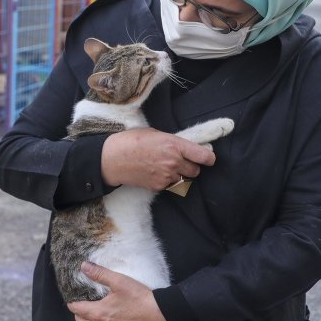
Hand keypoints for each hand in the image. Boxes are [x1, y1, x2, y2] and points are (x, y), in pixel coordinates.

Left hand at [67, 262, 172, 320]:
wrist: (160, 315)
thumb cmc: (139, 297)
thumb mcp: (119, 281)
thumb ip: (99, 274)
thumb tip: (84, 266)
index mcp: (98, 313)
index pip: (76, 310)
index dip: (73, 303)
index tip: (74, 299)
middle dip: (79, 315)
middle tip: (84, 306)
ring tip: (96, 316)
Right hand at [100, 127, 215, 190]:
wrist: (112, 159)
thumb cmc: (130, 141)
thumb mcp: (155, 133)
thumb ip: (172, 141)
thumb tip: (185, 147)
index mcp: (174, 145)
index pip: (204, 156)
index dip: (208, 158)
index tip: (208, 158)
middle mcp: (174, 162)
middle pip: (196, 171)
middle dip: (191, 166)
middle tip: (181, 162)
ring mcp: (166, 176)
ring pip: (184, 180)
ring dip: (179, 175)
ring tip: (165, 167)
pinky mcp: (158, 186)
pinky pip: (171, 186)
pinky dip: (167, 181)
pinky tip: (155, 173)